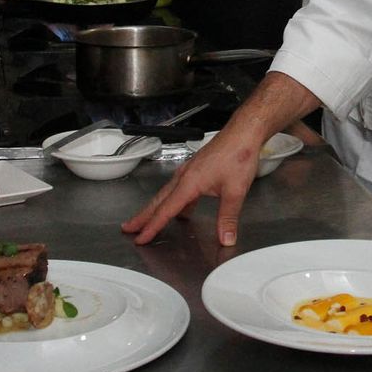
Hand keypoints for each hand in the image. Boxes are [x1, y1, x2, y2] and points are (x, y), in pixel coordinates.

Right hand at [122, 126, 263, 245]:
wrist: (243, 133)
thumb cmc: (238, 155)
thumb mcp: (235, 191)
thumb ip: (228, 217)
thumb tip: (226, 238)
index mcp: (189, 182)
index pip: (166, 210)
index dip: (152, 226)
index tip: (140, 238)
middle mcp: (184, 176)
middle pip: (158, 200)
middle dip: (142, 216)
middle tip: (128, 228)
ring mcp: (189, 171)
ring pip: (167, 193)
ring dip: (155, 208)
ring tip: (148, 220)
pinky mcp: (196, 169)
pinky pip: (179, 188)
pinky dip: (174, 201)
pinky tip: (181, 210)